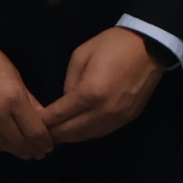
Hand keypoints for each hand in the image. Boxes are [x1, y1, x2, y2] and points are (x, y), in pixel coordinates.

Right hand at [0, 49, 54, 158]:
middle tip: (37, 152)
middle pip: (19, 142)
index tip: (48, 146)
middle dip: (32, 149)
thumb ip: (30, 101)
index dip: (44, 142)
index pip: (34, 130)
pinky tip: (1, 145)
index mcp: (14, 98)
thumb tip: (44, 120)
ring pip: (2, 146)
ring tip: (22, 150)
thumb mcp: (15, 76)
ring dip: (15, 150)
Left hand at [44, 27, 165, 143]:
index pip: (60, 115)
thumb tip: (66, 102)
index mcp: (89, 92)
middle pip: (72, 131)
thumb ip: (69, 82)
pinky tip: (78, 131)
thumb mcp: (81, 55)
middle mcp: (103, 110)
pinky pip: (102, 132)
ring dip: (70, 137)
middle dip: (54, 133)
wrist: (150, 46)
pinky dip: (87, 134)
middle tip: (40, 134)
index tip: (32, 123)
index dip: (44, 121)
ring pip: (87, 136)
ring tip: (56, 135)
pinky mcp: (128, 119)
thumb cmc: (112, 45)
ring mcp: (117, 118)